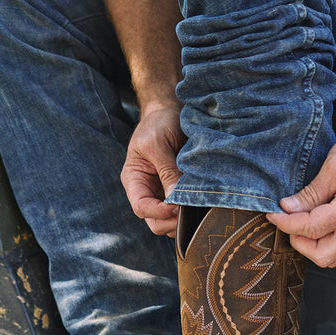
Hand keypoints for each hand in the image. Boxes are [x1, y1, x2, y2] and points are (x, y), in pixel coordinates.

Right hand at [121, 106, 184, 236]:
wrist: (171, 112)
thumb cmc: (159, 123)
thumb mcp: (158, 143)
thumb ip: (167, 171)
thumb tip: (176, 198)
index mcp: (134, 180)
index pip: (141, 207)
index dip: (159, 212)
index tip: (177, 205)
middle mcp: (147, 191)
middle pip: (154, 222)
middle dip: (171, 222)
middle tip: (190, 211)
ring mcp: (162, 194)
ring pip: (169, 222)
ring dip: (182, 220)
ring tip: (197, 207)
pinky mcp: (177, 193)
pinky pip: (182, 212)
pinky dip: (191, 213)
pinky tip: (201, 204)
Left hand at [267, 127, 335, 267]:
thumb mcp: (335, 164)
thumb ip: (311, 192)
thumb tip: (288, 209)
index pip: (310, 228)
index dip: (286, 223)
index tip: (274, 215)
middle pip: (321, 255)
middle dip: (299, 242)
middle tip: (289, 222)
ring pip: (332, 258)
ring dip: (312, 245)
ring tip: (304, 222)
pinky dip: (327, 244)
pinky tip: (320, 226)